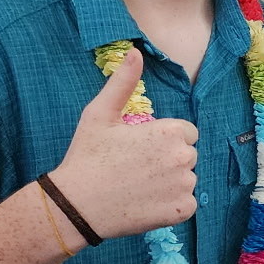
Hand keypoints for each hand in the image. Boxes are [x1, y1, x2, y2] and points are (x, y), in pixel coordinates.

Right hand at [47, 48, 199, 238]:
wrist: (76, 205)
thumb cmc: (87, 157)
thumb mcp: (100, 114)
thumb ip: (123, 83)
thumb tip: (136, 52)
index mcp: (171, 132)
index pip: (185, 133)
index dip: (163, 140)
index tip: (140, 149)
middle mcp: (185, 157)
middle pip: (187, 155)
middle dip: (168, 160)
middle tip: (135, 168)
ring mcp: (185, 186)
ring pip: (186, 180)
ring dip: (169, 183)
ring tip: (137, 186)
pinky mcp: (182, 211)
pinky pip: (185, 204)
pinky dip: (170, 206)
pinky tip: (144, 203)